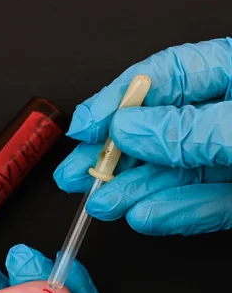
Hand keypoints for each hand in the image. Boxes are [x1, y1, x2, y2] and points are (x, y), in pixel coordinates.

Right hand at [54, 38, 231, 234]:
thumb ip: (186, 128)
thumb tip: (128, 129)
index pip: (162, 77)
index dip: (116, 99)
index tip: (84, 125)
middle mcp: (227, 116)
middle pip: (157, 130)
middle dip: (113, 155)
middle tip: (76, 173)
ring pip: (174, 173)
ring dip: (133, 191)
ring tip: (102, 203)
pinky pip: (203, 205)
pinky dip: (172, 213)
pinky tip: (142, 216)